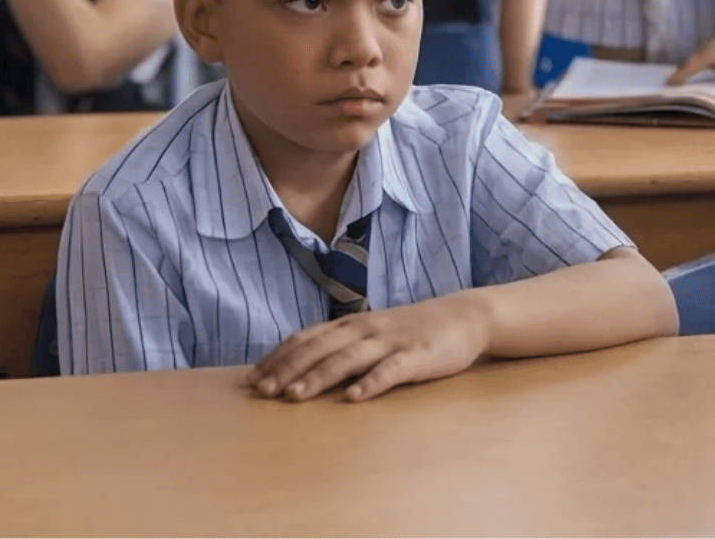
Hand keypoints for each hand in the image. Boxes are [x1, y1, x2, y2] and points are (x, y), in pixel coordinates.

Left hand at [246, 294, 491, 402]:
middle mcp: (364, 330)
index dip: (278, 357)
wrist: (462, 317)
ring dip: (318, 377)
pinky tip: (354, 398)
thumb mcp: (372, 334)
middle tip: (262, 391)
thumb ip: (341, 347)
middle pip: (318, 349)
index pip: (305, 339)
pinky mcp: (416, 356)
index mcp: (350, 325)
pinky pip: (391, 371)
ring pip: (347, 359)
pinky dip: (371, 383)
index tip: (252, 378)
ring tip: (294, 396)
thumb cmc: (411, 331)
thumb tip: (302, 368)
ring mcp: (390, 342)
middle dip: (287, 370)